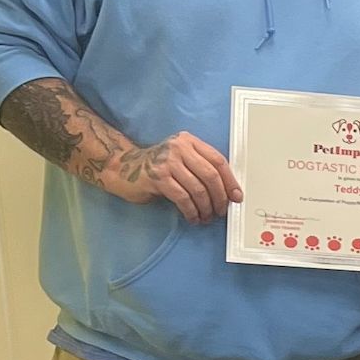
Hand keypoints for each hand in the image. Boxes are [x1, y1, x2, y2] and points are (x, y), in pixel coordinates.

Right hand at [101, 132, 240, 222]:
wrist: (123, 168)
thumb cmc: (159, 168)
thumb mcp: (182, 160)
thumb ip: (201, 168)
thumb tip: (228, 192)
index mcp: (189, 141)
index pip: (218, 161)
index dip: (230, 181)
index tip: (236, 197)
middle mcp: (179, 148)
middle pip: (211, 176)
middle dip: (220, 198)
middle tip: (221, 211)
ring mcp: (167, 162)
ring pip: (198, 189)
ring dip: (206, 208)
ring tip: (207, 217)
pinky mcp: (158, 177)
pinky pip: (183, 198)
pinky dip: (192, 211)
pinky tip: (193, 217)